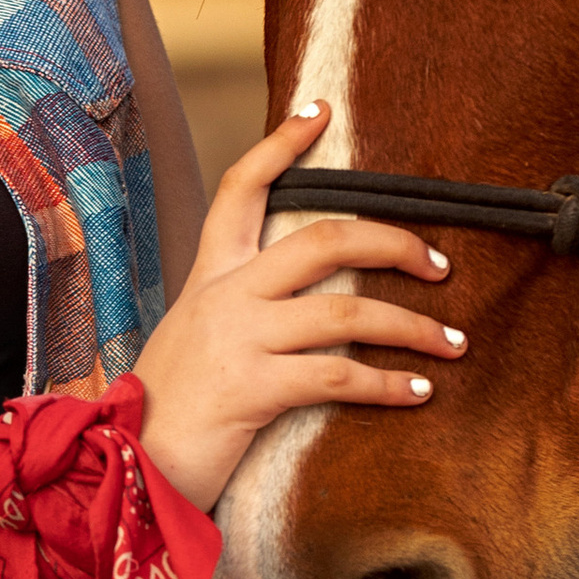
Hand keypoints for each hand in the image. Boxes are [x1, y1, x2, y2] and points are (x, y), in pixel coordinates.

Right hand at [134, 103, 465, 507]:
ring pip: (347, 310)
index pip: (242, 189)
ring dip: (413, 327)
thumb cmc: (169, 410)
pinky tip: (419, 391)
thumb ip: (241, 312)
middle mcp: (225, 295)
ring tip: (454, 343)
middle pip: (323, 238)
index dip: (281, 145)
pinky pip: (339, 374)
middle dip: (394, 242)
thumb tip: (308, 302)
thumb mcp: (197, 340)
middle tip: (440, 263)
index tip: (320, 112)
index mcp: (210, 277)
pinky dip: (390, 384)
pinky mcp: (252, 387)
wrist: (124, 466)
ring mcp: (238, 337)